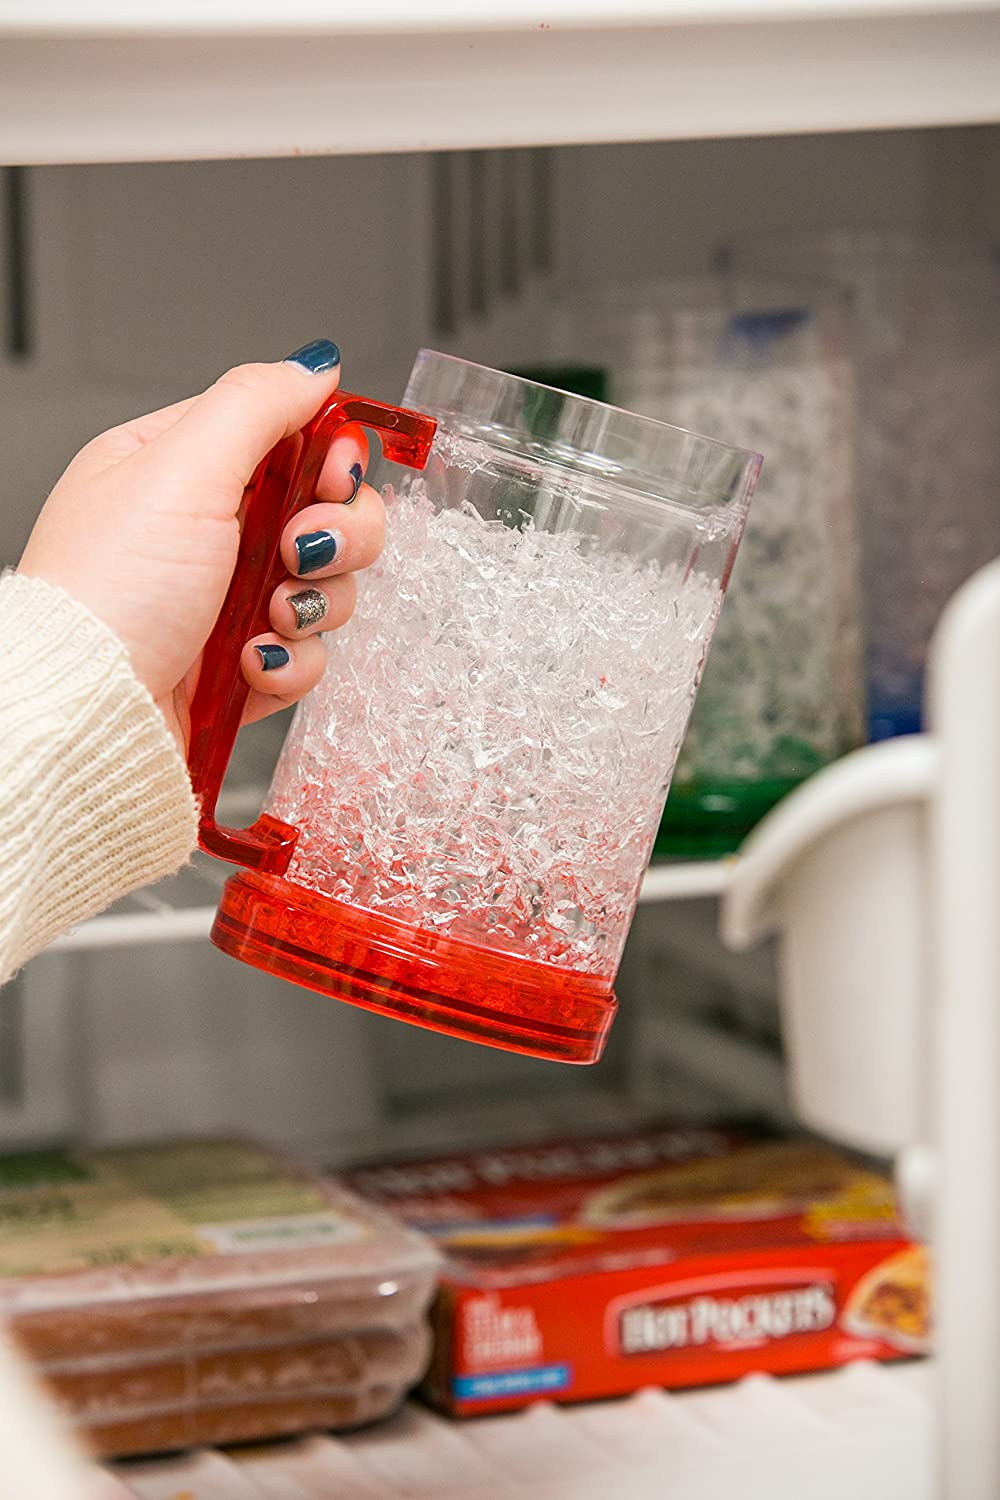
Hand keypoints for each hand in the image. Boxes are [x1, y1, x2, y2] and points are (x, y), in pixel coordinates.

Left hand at [18, 341, 384, 751]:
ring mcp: (225, 600)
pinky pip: (307, 651)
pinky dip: (290, 661)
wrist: (89, 712)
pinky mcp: (241, 663)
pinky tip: (250, 663)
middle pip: (324, 512)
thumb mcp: (182, 469)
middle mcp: (204, 531)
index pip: (288, 436)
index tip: (331, 477)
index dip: (329, 456)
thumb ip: (256, 404)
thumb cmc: (108, 592)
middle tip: (297, 552)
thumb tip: (313, 364)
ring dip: (310, 604)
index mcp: (178, 467)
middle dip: (331, 537)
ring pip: (325, 585)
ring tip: (265, 619)